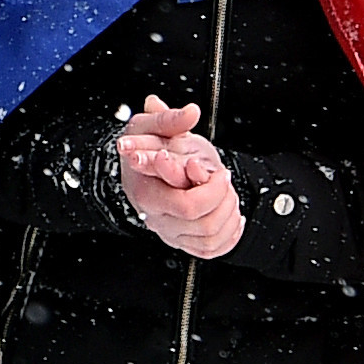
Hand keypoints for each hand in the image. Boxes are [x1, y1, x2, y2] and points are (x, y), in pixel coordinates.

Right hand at [115, 94, 239, 259]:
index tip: (217, 171)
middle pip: (203, 225)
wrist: (134, 166)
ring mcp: (168, 232)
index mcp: (147, 191)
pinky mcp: (180, 240)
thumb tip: (190, 113)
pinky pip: (210, 251)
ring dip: (228, 215)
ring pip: (210, 239)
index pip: (187, 205)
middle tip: (224, 179)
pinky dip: (227, 236)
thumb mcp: (149, 127)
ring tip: (227, 195)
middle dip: (224, 200)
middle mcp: (156, 217)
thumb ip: (170, 120)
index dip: (211, 189)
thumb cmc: (141, 147)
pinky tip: (230, 217)